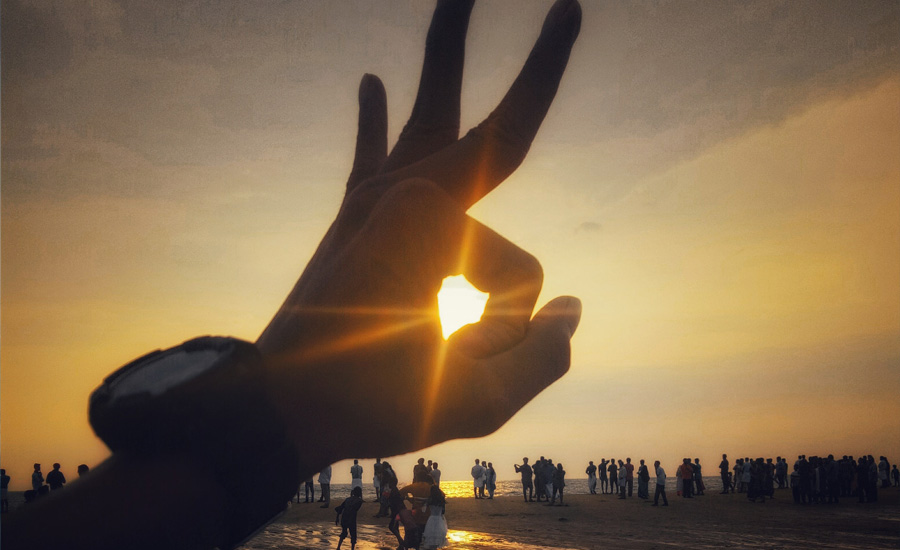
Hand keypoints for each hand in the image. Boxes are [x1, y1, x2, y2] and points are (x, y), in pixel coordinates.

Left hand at [257, 0, 581, 465]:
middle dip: (539, 69)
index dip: (506, 331)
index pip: (520, 273)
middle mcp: (406, 190)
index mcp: (434, 224)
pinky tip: (369, 81)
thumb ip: (545, 357)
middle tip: (567, 7)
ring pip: (428, 114)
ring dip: (447, 54)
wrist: (273, 406)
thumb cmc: (369, 404)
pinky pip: (369, 152)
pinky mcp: (352, 214)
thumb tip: (574, 309)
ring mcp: (375, 197)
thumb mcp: (475, 403)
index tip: (463, 362)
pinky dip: (374, 120)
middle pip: (496, 130)